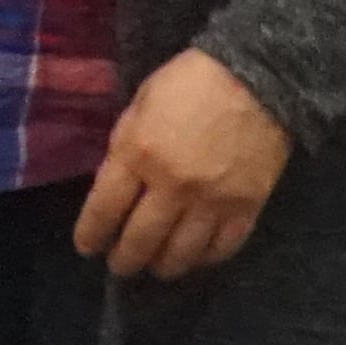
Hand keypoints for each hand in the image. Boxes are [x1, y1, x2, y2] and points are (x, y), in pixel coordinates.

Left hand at [77, 48, 291, 278]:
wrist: (258, 77)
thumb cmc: (191, 82)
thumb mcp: (141, 103)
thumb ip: (125, 146)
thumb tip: (116, 186)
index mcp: (139, 152)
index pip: (104, 208)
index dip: (91, 234)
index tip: (87, 247)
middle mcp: (172, 184)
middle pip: (140, 240)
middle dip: (124, 260)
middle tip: (119, 266)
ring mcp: (212, 201)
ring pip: (180, 253)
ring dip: (162, 266)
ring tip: (155, 266)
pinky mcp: (246, 208)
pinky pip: (221, 248)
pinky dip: (204, 259)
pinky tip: (193, 258)